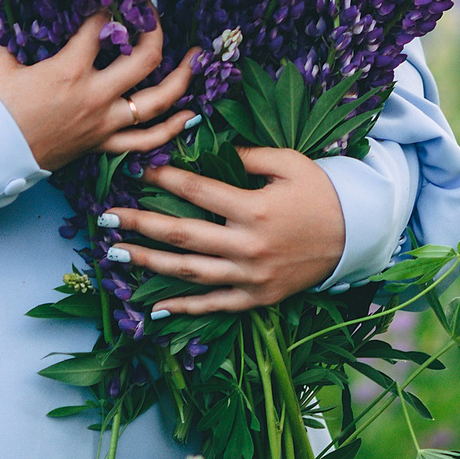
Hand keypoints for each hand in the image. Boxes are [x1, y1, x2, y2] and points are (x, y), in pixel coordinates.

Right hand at [0, 16, 196, 171]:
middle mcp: (95, 96)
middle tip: (153, 15)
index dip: (110, 4)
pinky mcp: (102, 145)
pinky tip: (189, 115)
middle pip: (144, 60)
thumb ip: (20, 33)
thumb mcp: (1, 60)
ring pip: (157, 102)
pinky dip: (171, 129)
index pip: (102, 27)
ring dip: (182, 78)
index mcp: (70, 70)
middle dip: (155, 32)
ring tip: (197, 58)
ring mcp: (103, 124)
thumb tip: (29, 9)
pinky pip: (146, 142)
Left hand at [103, 147, 344, 313]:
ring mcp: (251, 276)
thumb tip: (209, 149)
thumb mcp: (289, 163)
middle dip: (140, 224)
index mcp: (255, 209)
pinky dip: (184, 309)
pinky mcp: (257, 298)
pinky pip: (214, 306)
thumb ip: (247, 156)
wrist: (354, 235)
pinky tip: (154, 307)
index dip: (166, 180)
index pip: (198, 193)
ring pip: (190, 273)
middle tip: (106, 216)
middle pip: (183, 236)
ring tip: (117, 254)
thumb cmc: (319, 192)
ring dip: (150, 264)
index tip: (141, 171)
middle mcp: (249, 246)